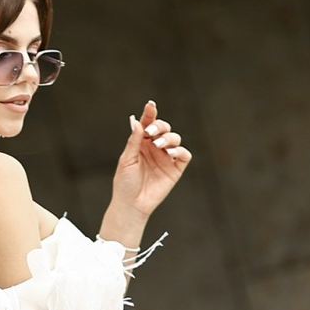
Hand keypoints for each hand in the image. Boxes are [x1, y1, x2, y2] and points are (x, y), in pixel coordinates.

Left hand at [112, 100, 191, 219]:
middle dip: (159, 126)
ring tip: (159, 146)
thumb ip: (134, 141)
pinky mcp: (176, 169)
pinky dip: (180, 151)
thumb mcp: (127, 160)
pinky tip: (170, 153)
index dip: (150, 113)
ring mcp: (166, 157)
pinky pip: (184, 155)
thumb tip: (137, 122)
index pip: (148, 124)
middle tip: (151, 134)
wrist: (132, 204)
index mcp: (142, 143)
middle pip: (163, 128)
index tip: (151, 105)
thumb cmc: (125, 183)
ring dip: (168, 138)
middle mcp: (155, 148)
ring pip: (175, 139)